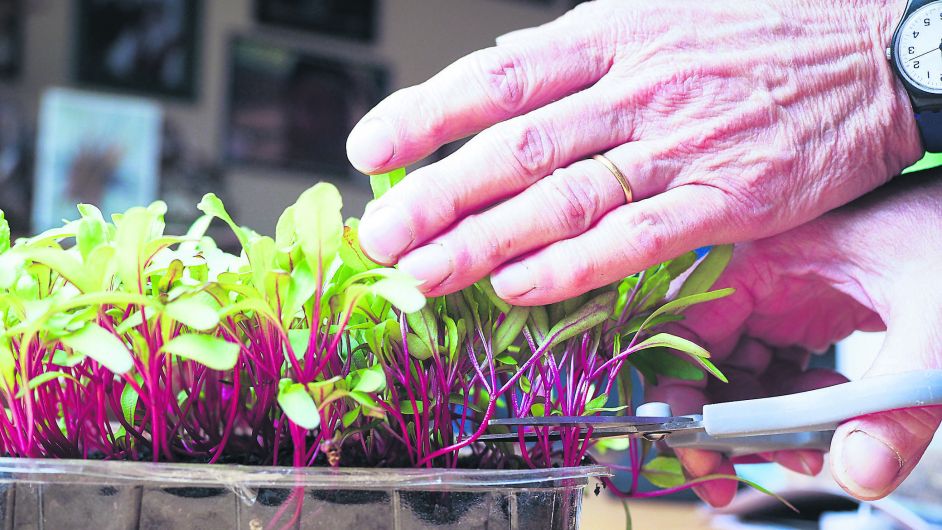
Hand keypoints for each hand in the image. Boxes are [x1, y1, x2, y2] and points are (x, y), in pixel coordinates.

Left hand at [346, 0, 921, 304]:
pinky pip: (636, 238)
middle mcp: (633, 89)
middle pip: (514, 148)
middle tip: (383, 236)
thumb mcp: (651, 21)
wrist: (865, 52)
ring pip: (562, 198)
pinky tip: (520, 288)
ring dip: (484, 241)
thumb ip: (573, 61)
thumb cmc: (750, 37)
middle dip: (437, 197)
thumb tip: (490, 83)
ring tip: (426, 272)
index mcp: (608, 38)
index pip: (495, 78)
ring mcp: (678, 146)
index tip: (374, 151)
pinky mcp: (726, 198)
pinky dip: (573, 266)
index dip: (426, 114)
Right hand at [649, 171, 941, 505]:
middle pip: (708, 358)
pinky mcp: (812, 320)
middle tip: (733, 470)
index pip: (688, 323)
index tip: (693, 441)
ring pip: (743, 374)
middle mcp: (765, 278)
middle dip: (719, 420)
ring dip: (763, 422)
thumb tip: (859, 472)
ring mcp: (787, 300)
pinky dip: (796, 410)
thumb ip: (893, 402)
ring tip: (806, 449)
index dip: (679, 387)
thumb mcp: (931, 321)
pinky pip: (780, 375)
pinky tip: (835, 419)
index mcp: (767, 254)